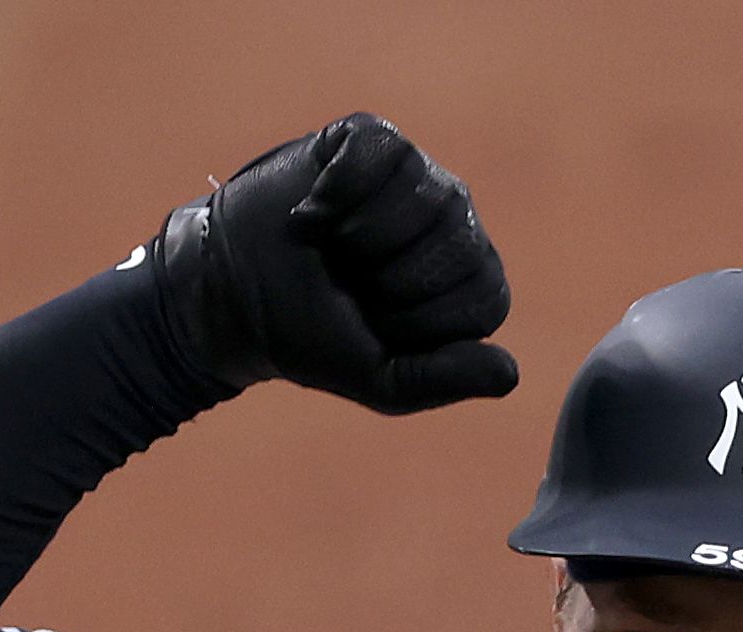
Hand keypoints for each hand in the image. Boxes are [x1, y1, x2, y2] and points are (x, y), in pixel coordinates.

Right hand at [155, 112, 517, 415]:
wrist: (233, 294)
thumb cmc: (313, 336)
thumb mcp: (380, 382)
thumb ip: (444, 379)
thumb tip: (509, 373)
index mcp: (468, 283)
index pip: (483, 298)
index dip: (420, 322)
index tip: (375, 327)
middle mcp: (455, 223)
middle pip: (461, 245)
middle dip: (392, 280)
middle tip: (351, 285)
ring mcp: (419, 174)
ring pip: (426, 194)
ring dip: (361, 236)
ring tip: (333, 247)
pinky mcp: (372, 138)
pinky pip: (381, 153)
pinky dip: (336, 192)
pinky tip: (313, 213)